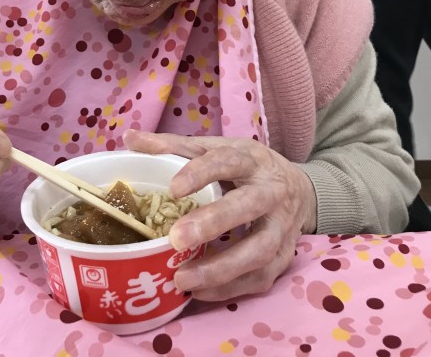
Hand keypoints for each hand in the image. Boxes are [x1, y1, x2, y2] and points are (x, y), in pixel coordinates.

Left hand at [123, 130, 316, 301]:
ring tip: (182, 278)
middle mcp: (271, 191)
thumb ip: (174, 147)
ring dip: (221, 268)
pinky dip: (230, 289)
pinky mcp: (284, 256)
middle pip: (247, 206)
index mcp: (251, 159)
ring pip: (259, 250)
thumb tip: (129, 139)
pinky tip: (199, 291)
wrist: (300, 191)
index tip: (173, 188)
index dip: (200, 173)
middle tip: (176, 238)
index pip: (227, 161)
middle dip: (213, 223)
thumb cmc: (246, 169)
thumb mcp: (216, 149)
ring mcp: (282, 226)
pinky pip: (260, 278)